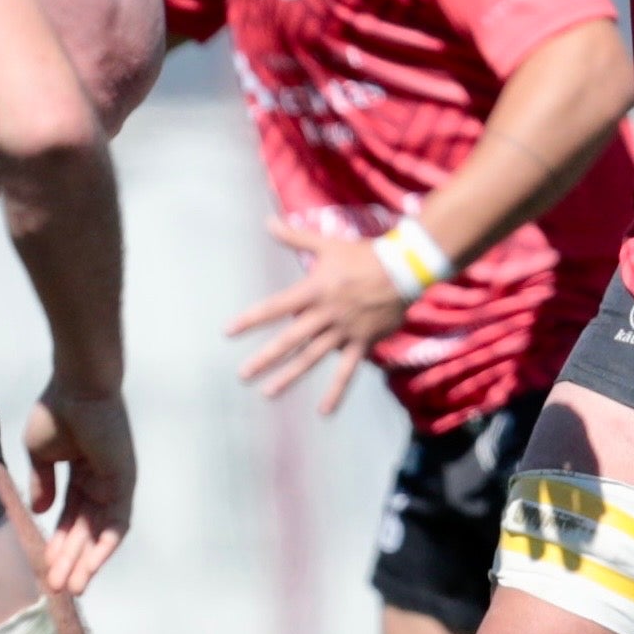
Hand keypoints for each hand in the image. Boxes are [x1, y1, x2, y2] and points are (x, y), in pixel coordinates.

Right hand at [24, 384, 133, 594]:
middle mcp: (100, 482)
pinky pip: (117, 524)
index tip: (44, 565)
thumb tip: (40, 512)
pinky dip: (103, 548)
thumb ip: (42, 483)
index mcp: (80, 473)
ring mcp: (114, 484)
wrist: (76, 388)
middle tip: (55, 587)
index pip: (70, 516)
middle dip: (70, 559)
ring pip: (100, 533)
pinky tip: (88, 569)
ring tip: (70, 588)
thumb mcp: (40, 454)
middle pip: (84, 530)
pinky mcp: (124, 485)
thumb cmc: (57, 412)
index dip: (57, 541)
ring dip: (85, 561)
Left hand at [227, 219, 411, 413]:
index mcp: (313, 290)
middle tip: (243, 374)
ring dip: (289, 376)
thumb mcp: (326, 243)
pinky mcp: (361, 343)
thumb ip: (295, 236)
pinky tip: (324, 411)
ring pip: (312, 358)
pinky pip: (346, 372)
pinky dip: (335, 392)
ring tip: (268, 392)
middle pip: (290, 340)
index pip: (275, 307)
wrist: (404, 268)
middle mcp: (325, 314)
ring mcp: (343, 332)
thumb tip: (267, 222)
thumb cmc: (363, 254)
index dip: (251, 319)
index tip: (229, 332)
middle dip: (265, 358)